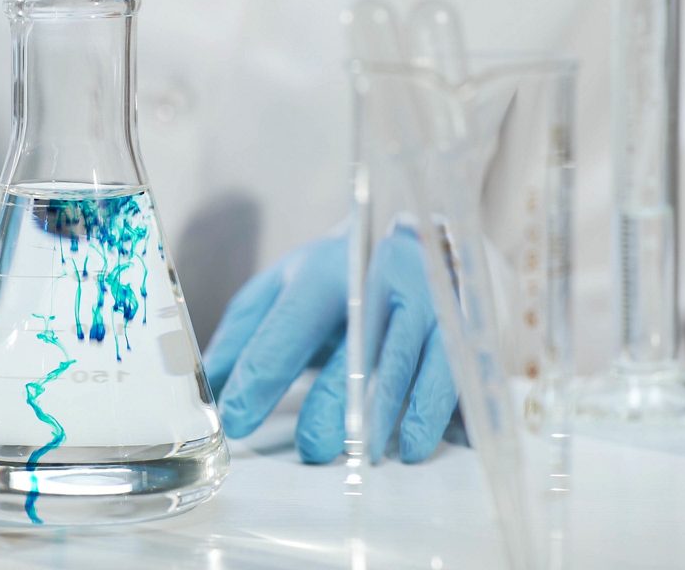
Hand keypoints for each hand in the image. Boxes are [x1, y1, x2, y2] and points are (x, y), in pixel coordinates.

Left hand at [202, 230, 458, 462]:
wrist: (429, 229)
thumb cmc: (345, 272)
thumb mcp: (288, 284)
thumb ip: (248, 331)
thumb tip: (208, 384)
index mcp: (328, 267)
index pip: (289, 326)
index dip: (261, 376)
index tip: (236, 419)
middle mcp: (384, 277)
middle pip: (357, 347)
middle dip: (333, 404)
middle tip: (313, 449)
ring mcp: (435, 299)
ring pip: (415, 363)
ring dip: (391, 415)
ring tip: (366, 455)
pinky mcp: (477, 321)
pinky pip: (464, 371)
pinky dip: (443, 411)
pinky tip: (419, 441)